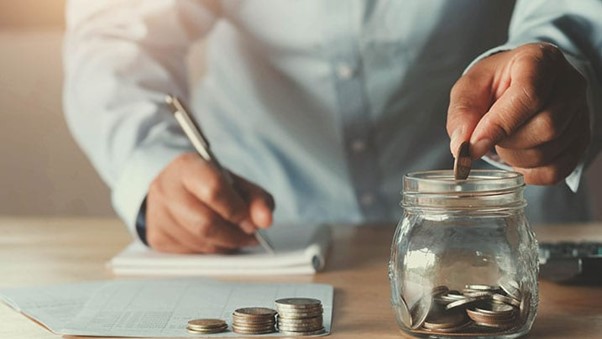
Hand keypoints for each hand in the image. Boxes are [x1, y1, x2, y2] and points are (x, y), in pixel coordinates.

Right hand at [146, 153, 274, 252]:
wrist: (175, 187)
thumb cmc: (210, 184)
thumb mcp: (237, 184)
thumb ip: (257, 199)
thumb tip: (265, 221)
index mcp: (188, 167)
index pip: (214, 190)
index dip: (237, 210)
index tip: (252, 222)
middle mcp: (166, 189)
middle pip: (206, 223)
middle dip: (234, 236)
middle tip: (249, 236)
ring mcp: (157, 214)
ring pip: (200, 243)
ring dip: (225, 246)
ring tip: (234, 237)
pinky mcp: (156, 237)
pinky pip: (191, 254)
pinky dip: (210, 252)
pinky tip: (215, 240)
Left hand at [447, 43, 589, 183]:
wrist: (520, 85)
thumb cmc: (494, 84)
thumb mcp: (470, 88)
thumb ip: (462, 113)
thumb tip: (461, 146)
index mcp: (540, 60)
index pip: (529, 95)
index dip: (499, 125)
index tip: (474, 145)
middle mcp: (570, 83)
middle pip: (546, 126)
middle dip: (508, 142)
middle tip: (489, 137)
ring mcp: (581, 112)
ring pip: (551, 150)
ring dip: (516, 158)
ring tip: (504, 142)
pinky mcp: (582, 138)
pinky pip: (558, 169)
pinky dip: (530, 173)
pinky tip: (517, 158)